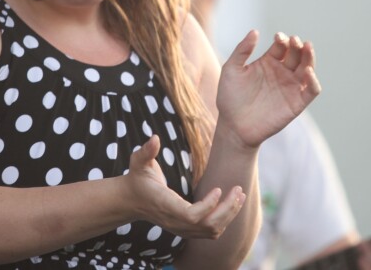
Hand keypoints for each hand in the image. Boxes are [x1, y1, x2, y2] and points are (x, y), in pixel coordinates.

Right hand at [124, 135, 246, 238]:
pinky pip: (211, 231)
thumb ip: (146, 151)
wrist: (131, 201)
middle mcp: (175, 222)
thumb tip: (154, 137)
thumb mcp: (138, 162)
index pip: (191, 216)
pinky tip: (231, 203)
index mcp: (166, 205)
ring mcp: (181, 229)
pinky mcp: (187, 230)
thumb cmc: (137, 178)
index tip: (219, 188)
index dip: (208, 206)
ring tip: (240, 195)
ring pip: (212, 231)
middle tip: (238, 189)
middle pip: (208, 225)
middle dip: (227, 209)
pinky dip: (225, 220)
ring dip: (229, 214)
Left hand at [215, 30, 321, 147]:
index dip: (282, 40)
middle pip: (297, 54)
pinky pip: (312, 90)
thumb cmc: (230, 97)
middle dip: (298, 45)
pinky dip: (314, 80)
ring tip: (307, 47)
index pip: (282, 46)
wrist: (233, 126)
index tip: (278, 37)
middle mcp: (282, 72)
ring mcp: (290, 87)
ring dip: (310, 57)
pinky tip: (307, 72)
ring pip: (307, 68)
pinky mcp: (297, 103)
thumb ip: (242, 50)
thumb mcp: (231, 69)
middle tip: (295, 41)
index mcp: (268, 62)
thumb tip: (255, 31)